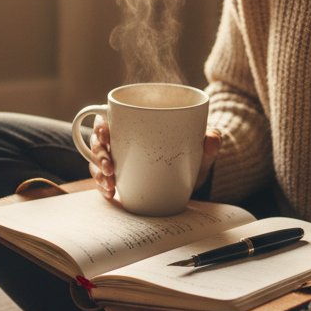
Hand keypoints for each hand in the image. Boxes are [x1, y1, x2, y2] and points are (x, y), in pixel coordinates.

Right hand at [88, 120, 222, 201]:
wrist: (194, 174)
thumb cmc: (194, 152)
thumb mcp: (202, 147)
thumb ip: (211, 140)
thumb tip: (212, 138)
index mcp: (136, 123)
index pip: (109, 117)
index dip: (100, 125)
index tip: (105, 134)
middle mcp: (123, 140)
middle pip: (98, 141)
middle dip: (99, 154)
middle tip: (110, 167)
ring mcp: (120, 160)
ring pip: (97, 162)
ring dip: (99, 173)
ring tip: (111, 185)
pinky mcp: (121, 178)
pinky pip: (104, 180)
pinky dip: (103, 187)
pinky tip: (110, 193)